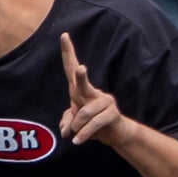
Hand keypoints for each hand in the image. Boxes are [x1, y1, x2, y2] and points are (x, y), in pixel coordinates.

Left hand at [58, 34, 126, 154]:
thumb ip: (68, 121)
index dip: (68, 52)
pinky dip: (83, 134)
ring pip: (84, 112)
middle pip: (82, 82)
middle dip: (81, 77)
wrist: (114, 134)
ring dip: (77, 127)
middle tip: (81, 69)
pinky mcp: (112, 113)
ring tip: (74, 135)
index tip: (63, 35)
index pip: (72, 68)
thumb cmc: (92, 123)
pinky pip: (94, 123)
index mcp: (81, 90)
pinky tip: (77, 141)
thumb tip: (65, 129)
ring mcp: (105, 100)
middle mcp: (93, 92)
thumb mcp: (76, 123)